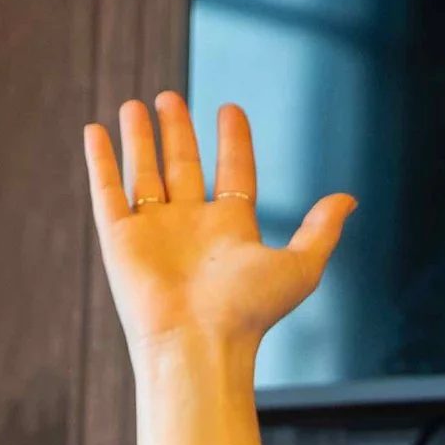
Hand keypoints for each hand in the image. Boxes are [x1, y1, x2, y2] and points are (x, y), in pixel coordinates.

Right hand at [84, 91, 351, 362]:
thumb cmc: (248, 313)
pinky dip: (100, 162)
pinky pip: (107, 192)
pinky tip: (96, 130)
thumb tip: (348, 199)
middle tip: (171, 99)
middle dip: (178, 132)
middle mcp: (191, 228)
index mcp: (231, 230)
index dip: (233, 141)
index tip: (230, 109)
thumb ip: (320, 231)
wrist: (198, 345)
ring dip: (140, 139)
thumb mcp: (300, 268)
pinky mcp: (119, 239)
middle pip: (183, 167)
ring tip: (138, 105)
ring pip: (144, 174)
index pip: (233, 173)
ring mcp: (154, 233)